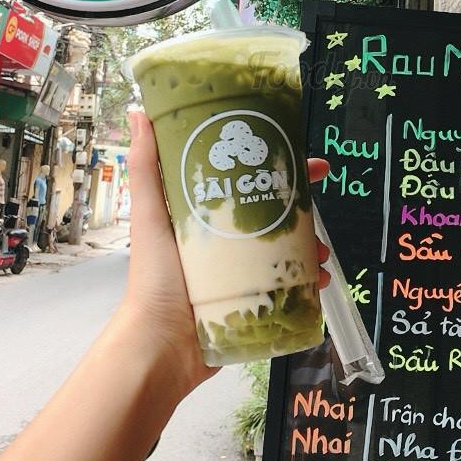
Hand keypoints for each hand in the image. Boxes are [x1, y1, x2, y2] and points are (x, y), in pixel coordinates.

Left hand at [123, 111, 329, 400]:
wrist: (162, 348)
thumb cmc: (154, 278)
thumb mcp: (151, 216)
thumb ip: (146, 168)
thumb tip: (138, 112)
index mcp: (204, 216)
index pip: (247, 182)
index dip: (279, 168)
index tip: (308, 163)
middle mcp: (224, 241)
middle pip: (274, 214)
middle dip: (304, 211)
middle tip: (321, 210)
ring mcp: (241, 274)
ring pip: (287, 250)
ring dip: (311, 247)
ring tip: (322, 253)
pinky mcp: (254, 303)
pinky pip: (290, 288)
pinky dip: (309, 282)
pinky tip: (319, 280)